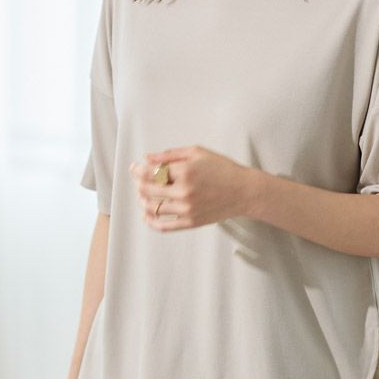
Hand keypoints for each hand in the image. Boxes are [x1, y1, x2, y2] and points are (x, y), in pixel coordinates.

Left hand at [129, 144, 257, 230]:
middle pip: (147, 189)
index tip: (134, 168)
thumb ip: (170, 154)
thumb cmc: (223, 169)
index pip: (150, 172)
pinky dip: (151, 222)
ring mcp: (187, 209)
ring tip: (143, 195)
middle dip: (139, 183)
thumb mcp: (198, 152)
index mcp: (185, 171)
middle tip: (139, 179)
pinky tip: (147, 215)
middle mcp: (184, 191)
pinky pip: (163, 226)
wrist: (244, 191)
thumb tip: (146, 158)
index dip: (138, 170)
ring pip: (152, 208)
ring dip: (142, 201)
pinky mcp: (191, 222)